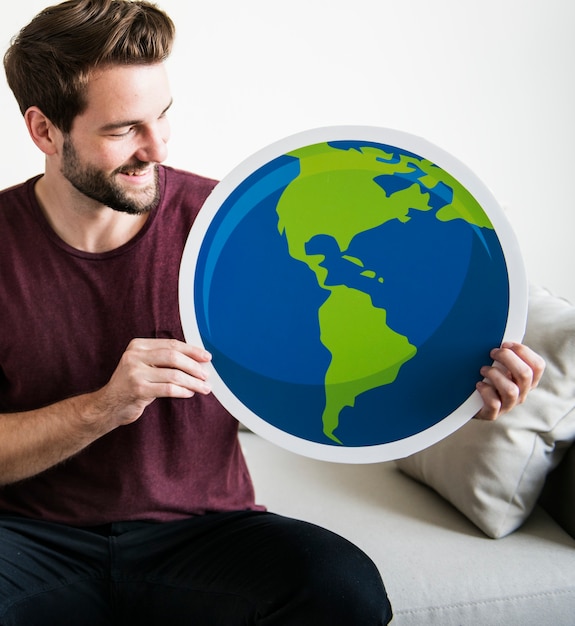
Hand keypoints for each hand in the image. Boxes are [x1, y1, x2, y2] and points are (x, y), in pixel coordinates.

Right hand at [91, 338, 211, 427]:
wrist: (108, 405)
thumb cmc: (132, 385)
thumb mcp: (144, 365)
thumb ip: (163, 359)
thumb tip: (197, 359)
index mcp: (138, 346)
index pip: (171, 344)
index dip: (192, 350)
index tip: (206, 357)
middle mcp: (134, 356)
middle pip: (173, 357)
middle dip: (194, 366)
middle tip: (206, 374)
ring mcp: (134, 373)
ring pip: (173, 374)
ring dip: (193, 382)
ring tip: (203, 387)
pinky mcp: (137, 389)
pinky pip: (168, 389)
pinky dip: (182, 391)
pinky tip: (189, 393)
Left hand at [474, 342, 544, 420]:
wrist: (467, 400)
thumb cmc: (485, 377)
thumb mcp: (498, 364)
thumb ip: (505, 354)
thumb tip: (500, 338)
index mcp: (526, 380)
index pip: (538, 366)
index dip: (523, 351)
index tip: (505, 344)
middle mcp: (521, 393)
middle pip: (525, 374)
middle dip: (507, 358)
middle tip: (492, 353)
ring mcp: (508, 405)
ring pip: (511, 390)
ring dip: (495, 375)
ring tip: (483, 369)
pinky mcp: (493, 414)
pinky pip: (494, 403)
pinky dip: (485, 391)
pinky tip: (478, 384)